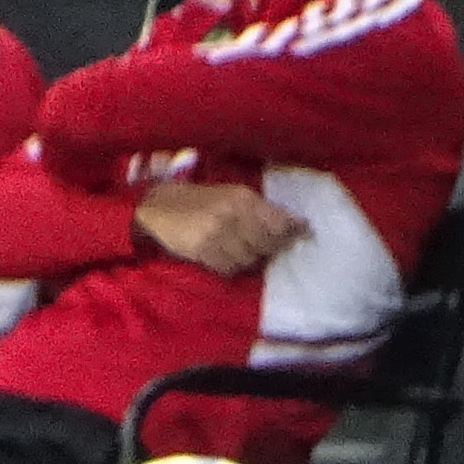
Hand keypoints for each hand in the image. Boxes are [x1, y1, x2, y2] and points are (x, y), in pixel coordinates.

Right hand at [131, 179, 306, 277]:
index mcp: (243, 198)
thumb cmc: (200, 200)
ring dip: (248, 258)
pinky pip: (229, 268)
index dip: (293, 231)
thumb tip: (294, 224)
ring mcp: (217, 233)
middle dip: (269, 248)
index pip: (278, 221)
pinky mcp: (203, 250)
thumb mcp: (231, 196)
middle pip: (267, 244)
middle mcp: (233, 214)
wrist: (160, 206)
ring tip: (239, 249)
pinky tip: (224, 256)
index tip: (303, 234)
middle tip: (265, 246)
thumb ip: (261, 209)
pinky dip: (231, 266)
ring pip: (249, 259)